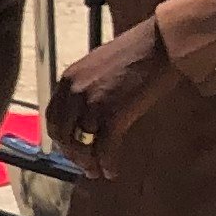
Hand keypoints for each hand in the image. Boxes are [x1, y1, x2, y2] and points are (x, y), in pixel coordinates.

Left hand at [43, 15, 172, 176]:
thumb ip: (88, 88)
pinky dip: (108, 164)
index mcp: (68, 79)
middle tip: (85, 165)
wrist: (162, 43)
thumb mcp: (100, 67)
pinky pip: (104, 149)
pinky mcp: (112, 114)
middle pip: (63, 134)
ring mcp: (92, 104)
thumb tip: (89, 115)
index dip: (61, 137)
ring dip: (89, 163)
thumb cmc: (138, 53)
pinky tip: (112, 172)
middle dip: (73, 154)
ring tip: (98, 171)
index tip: (71, 148)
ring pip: (82, 145)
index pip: (53, 117)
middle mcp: (74, 92)